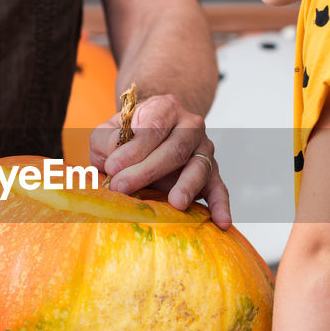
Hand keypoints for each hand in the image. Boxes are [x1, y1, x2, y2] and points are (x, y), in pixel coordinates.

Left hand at [89, 92, 231, 228]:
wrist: (152, 134)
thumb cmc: (128, 136)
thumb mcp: (110, 130)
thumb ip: (107, 138)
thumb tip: (115, 153)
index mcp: (165, 108)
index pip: (154, 126)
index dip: (134, 148)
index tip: (113, 167)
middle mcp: (190, 126)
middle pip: (176, 148)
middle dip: (148, 170)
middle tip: (123, 187)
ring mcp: (204, 150)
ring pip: (199, 167)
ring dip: (187, 186)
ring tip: (176, 203)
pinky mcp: (211, 173)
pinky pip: (219, 189)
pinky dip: (221, 206)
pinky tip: (222, 222)